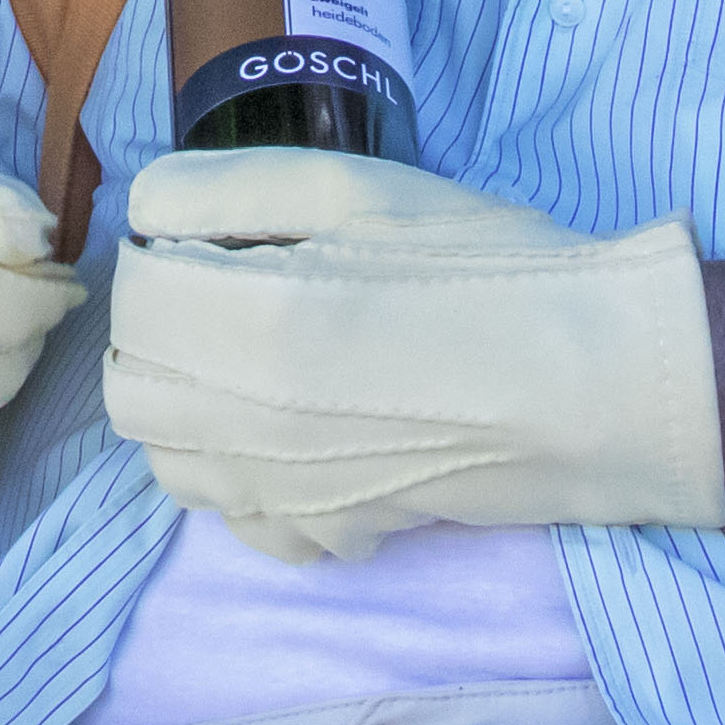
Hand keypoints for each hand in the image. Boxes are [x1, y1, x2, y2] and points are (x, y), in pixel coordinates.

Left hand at [103, 149, 722, 563]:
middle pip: (130, 389)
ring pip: (168, 463)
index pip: (133, 296)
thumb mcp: (350, 187)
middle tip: (220, 301)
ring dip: (186, 412)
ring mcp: (282, 494)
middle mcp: (244, 424)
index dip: (160, 257)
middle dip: (157, 338)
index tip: (207, 244)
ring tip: (252, 368)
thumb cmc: (482, 268)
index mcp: (246, 323)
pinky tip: (301, 437)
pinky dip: (249, 483)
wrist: (595, 383)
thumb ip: (219, 190)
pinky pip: (240, 521)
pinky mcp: (327, 537)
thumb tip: (143, 217)